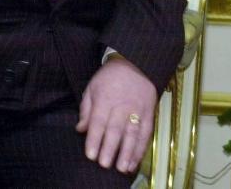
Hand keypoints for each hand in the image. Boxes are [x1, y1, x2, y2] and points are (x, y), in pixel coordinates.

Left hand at [77, 55, 156, 173]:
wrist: (137, 62)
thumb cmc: (110, 76)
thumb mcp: (93, 87)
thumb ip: (86, 109)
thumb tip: (80, 129)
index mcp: (106, 99)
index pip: (99, 121)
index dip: (94, 139)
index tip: (91, 155)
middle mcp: (123, 106)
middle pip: (116, 129)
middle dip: (110, 148)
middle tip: (105, 165)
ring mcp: (138, 110)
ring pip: (133, 133)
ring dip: (128, 152)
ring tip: (123, 168)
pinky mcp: (150, 113)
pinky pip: (146, 132)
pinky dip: (141, 148)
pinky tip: (136, 161)